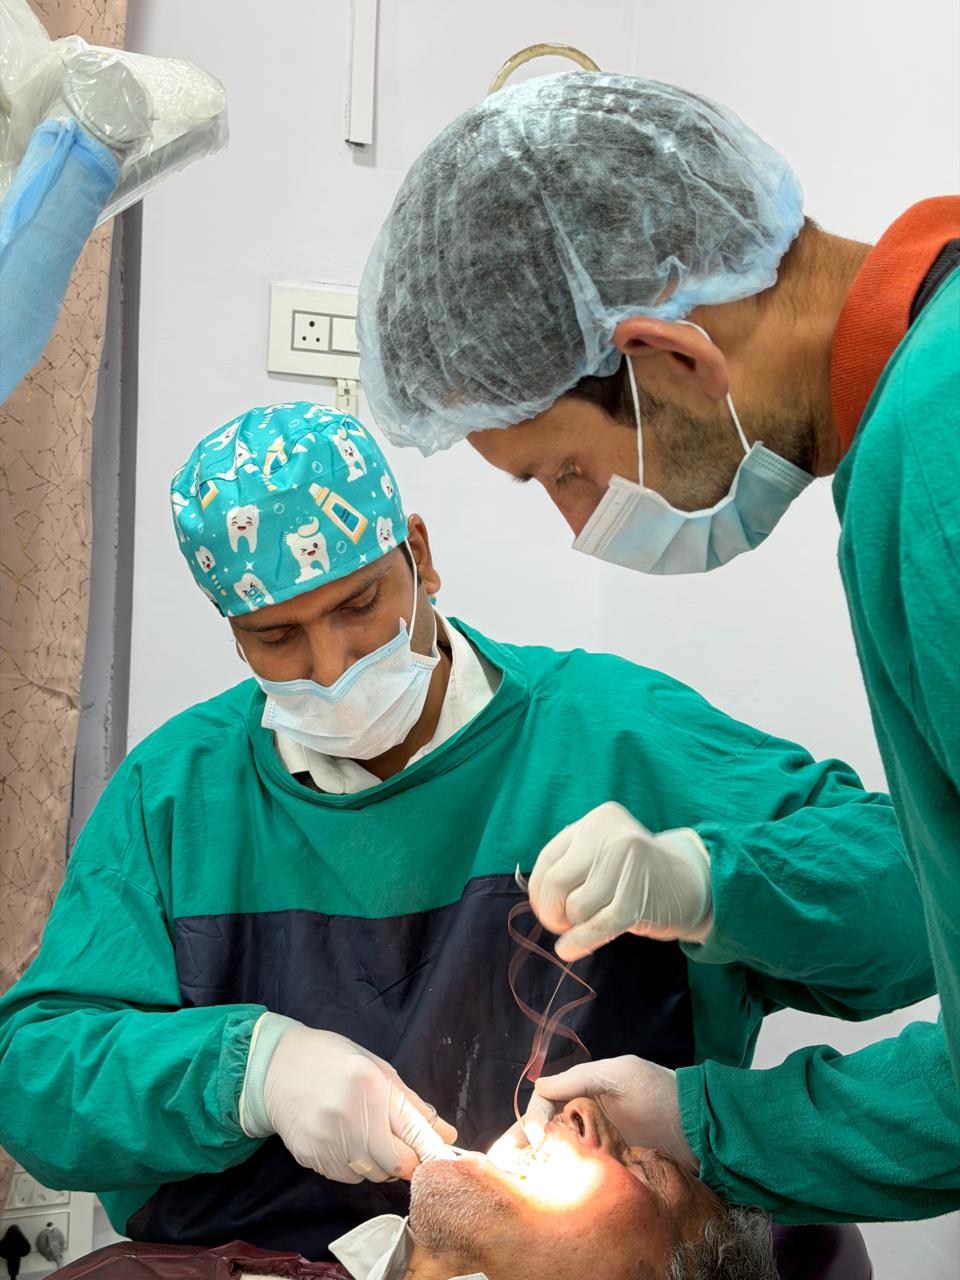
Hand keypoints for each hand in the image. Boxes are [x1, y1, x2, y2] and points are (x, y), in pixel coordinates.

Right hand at [263, 1025, 456, 1182]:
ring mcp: (328, 1142)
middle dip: (402, 1159)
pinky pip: (346, 1175)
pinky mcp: (311, 1158)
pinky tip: (342, 1138)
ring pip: (371, 1174)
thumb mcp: (379, 1070)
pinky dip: (353, 1164)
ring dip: (377, 1162)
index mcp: (372, 1088)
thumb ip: (413, 1106)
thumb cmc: (334, 1061)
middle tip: (395, 1140)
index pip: (412, 1141)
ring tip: (363, 1132)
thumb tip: (447, 1136)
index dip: (426, 1152)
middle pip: (394, 1166)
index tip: (432, 1155)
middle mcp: (350, 1118)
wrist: (277, 1067)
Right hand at [528, 1056, 696, 1172]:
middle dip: (525, 1146)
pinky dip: (564, 1179)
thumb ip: (578, 1077)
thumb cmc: (660, 1092)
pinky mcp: (611, 1170)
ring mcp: (599, 1146)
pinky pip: (581, 1173)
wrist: (702, 1128)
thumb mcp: (620, 1074)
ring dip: (540, 1164)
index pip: (545, 1105)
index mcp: (586, 1093)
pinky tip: (551, 1188)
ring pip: (559, 1155)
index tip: (538, 1137)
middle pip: (545, 1133)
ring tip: (523, 1180)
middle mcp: (588, 1119)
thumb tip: (538, 1084)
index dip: (535, 1119)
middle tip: (509, 1165)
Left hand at [529, 802, 711, 960]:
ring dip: (574, 926)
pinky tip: (570, 949)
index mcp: (598, 820)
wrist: (689, 882)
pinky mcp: (638, 897)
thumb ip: (572, 864)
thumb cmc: (634, 871)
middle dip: (552, 911)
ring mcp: (627, 864)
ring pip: (576, 907)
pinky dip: (579, 942)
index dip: (539, 891)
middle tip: (561, 923)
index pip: (548, 859)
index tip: (546, 908)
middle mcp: (611, 835)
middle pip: (556, 883)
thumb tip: (537, 899)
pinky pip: (597, 926)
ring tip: (585, 925)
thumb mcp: (604, 851)